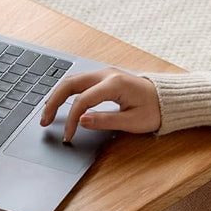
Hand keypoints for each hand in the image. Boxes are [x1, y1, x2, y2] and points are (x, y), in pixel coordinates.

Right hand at [39, 68, 160, 140]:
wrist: (166, 98)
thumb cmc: (153, 110)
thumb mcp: (131, 122)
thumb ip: (105, 121)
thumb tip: (82, 121)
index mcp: (114, 84)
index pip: (82, 101)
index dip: (72, 120)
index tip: (68, 137)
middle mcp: (106, 74)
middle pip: (70, 84)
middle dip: (53, 103)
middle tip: (44, 121)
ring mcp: (104, 74)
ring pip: (72, 81)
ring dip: (56, 96)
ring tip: (47, 114)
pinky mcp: (103, 78)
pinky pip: (79, 82)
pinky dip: (65, 93)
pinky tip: (58, 103)